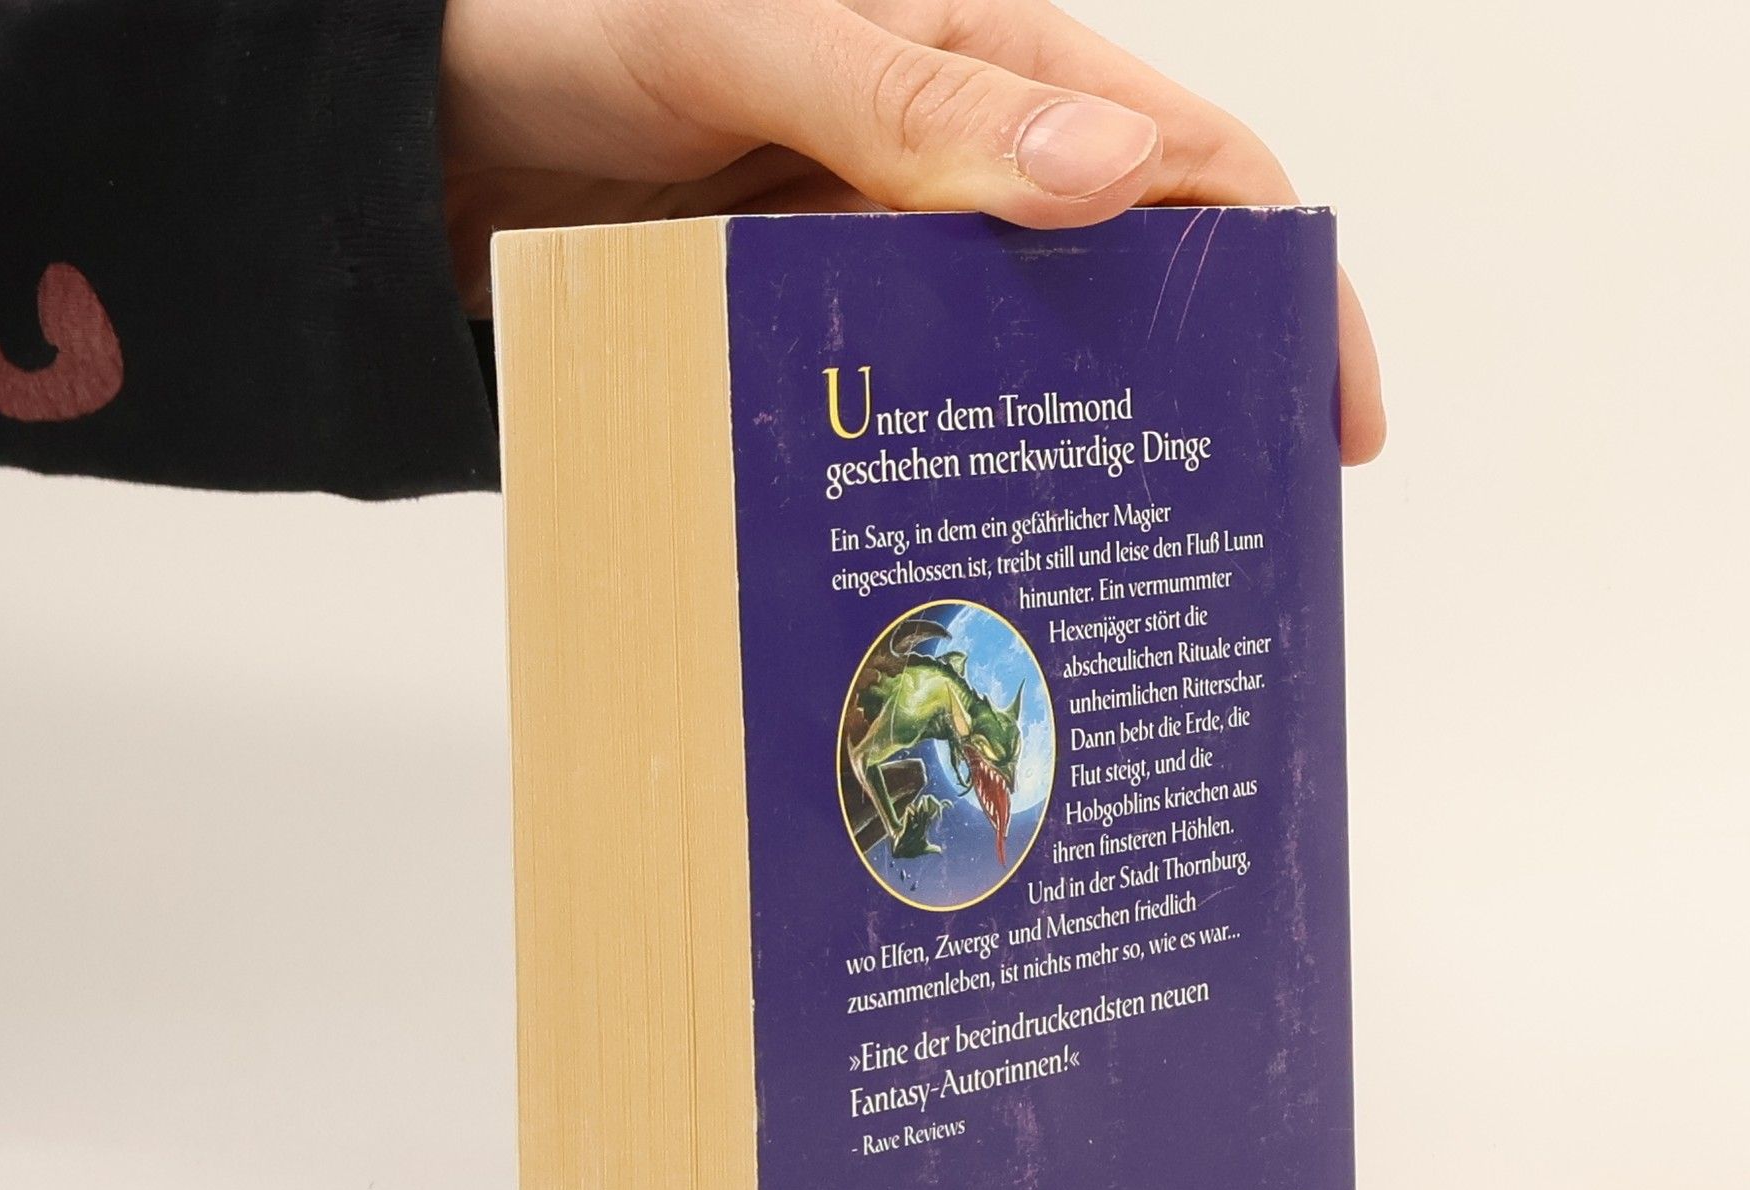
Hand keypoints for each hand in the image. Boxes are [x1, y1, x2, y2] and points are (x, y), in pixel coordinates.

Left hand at [440, 0, 1383, 462]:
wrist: (416, 126)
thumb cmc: (563, 25)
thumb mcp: (744, 35)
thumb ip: (914, 99)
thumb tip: (1111, 174)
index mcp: (987, 65)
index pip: (1192, 170)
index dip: (1284, 286)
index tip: (1333, 416)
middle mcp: (956, 167)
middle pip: (1129, 286)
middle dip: (1202, 395)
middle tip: (1233, 535)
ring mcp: (889, 258)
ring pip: (1028, 361)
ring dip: (1079, 451)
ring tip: (1113, 574)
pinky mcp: (820, 332)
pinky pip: (920, 403)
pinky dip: (962, 465)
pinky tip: (974, 538)